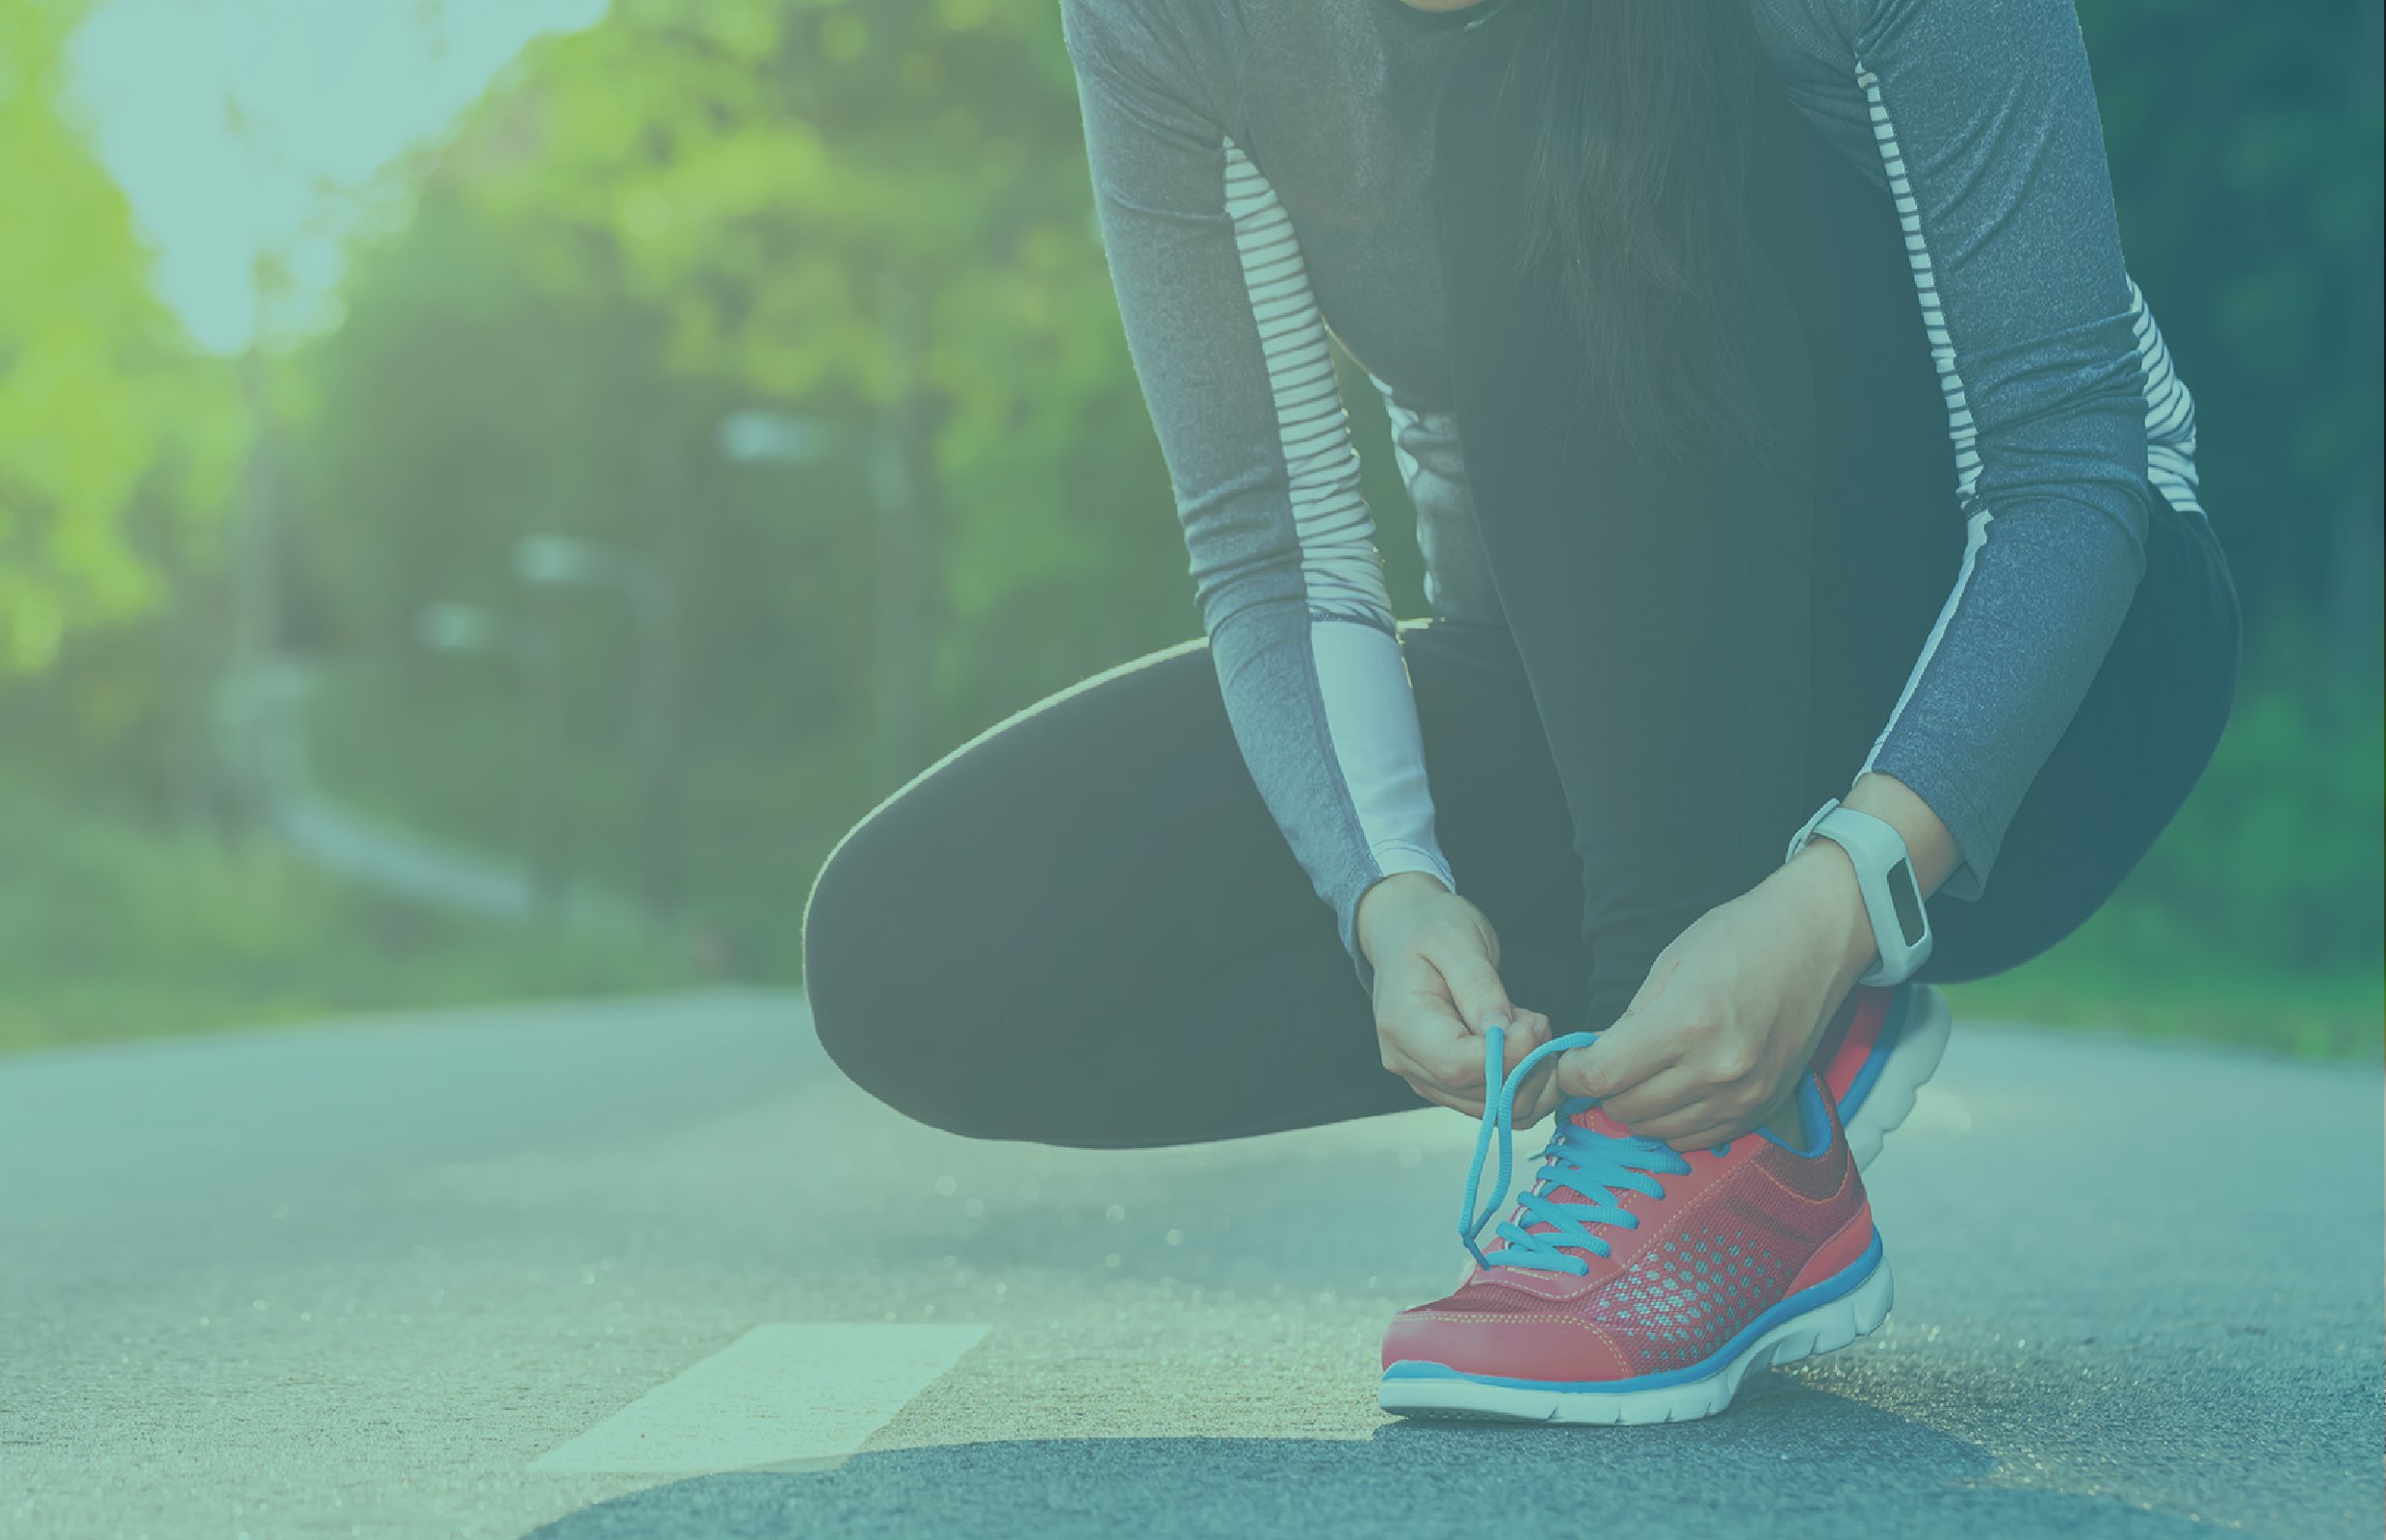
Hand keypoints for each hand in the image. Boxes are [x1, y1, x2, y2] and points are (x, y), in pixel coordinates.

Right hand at [1358, 872, 1553, 1118]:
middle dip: (1526, 1065)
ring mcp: (1424, 1077)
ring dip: (1530, 1076)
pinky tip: (1525, 1046)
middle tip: (1539, 1021)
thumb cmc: (1431, 927)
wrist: (1406, 932)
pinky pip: (1492, 1104)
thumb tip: (1504, 1035)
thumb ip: (1480, 987)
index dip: (1507, 1057)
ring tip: (1531, 1028)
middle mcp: (1407, 1061)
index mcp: (1403, 1024)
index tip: (1535, 1024)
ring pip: (1493, 1109)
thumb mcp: (1458, 941)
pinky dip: (1522, 1082)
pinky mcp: (1444, 1083)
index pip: (1458, 1066)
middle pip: (1479, 1094)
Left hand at [1548, 846, 1876, 1147]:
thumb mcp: (1669, 966)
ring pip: (1656, 1130)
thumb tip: (1592, 1062)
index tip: (1570, 1062)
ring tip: (1642, 1073)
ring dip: (1636, 1107)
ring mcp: (1743, 1094)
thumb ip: (1627, 1021)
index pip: (1602, 1076)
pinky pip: (1694, 1139)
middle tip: (1607, 1062)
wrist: (1815, 941)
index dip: (1572, 1073)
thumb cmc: (1738, 939)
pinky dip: (1671, 1121)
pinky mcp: (1761, 1109)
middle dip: (1603, 1089)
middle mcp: (1718, 1068)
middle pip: (1625, 1109)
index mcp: (1688, 1023)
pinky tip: (1675, 1088)